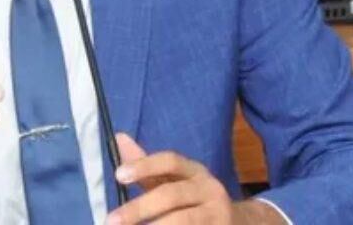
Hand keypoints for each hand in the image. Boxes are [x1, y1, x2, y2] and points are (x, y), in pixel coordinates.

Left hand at [106, 134, 285, 224]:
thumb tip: (118, 137)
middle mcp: (209, 189)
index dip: (144, 166)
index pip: (170, 161)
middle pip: (172, 195)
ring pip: (184, 220)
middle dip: (140, 208)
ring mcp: (218, 214)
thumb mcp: (174, 179)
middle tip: (112, 220)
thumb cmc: (195, 198)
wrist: (241, 223)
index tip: (118, 175)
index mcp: (194, 171)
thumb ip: (146, 165)